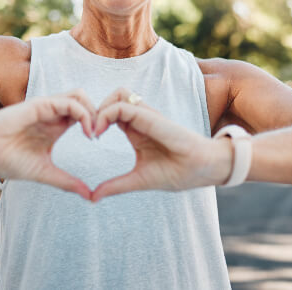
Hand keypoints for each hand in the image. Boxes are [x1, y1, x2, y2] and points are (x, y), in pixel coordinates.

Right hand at [0, 90, 95, 199]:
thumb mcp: (44, 172)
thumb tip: (89, 196)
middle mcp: (54, 113)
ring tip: (94, 133)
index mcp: (56, 126)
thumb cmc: (7, 160)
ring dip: (93, 111)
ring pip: (80, 96)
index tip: (100, 143)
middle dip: (99, 114)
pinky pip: (70, 102)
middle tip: (101, 134)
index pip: (84, 115)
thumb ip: (67, 181)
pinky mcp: (41, 104)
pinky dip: (83, 113)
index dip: (97, 124)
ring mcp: (48, 107)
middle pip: (86, 102)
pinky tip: (86, 131)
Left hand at [92, 88, 232, 201]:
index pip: (111, 112)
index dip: (96, 120)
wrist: (203, 169)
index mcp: (135, 130)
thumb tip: (92, 197)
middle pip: (112, 98)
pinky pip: (124, 105)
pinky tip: (100, 131)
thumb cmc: (177, 172)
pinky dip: (107, 113)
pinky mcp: (151, 117)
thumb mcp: (138, 180)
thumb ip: (116, 185)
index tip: (89, 138)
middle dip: (95, 110)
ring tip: (94, 130)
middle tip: (88, 131)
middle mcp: (140, 119)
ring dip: (101, 107)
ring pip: (118, 94)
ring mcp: (146, 115)